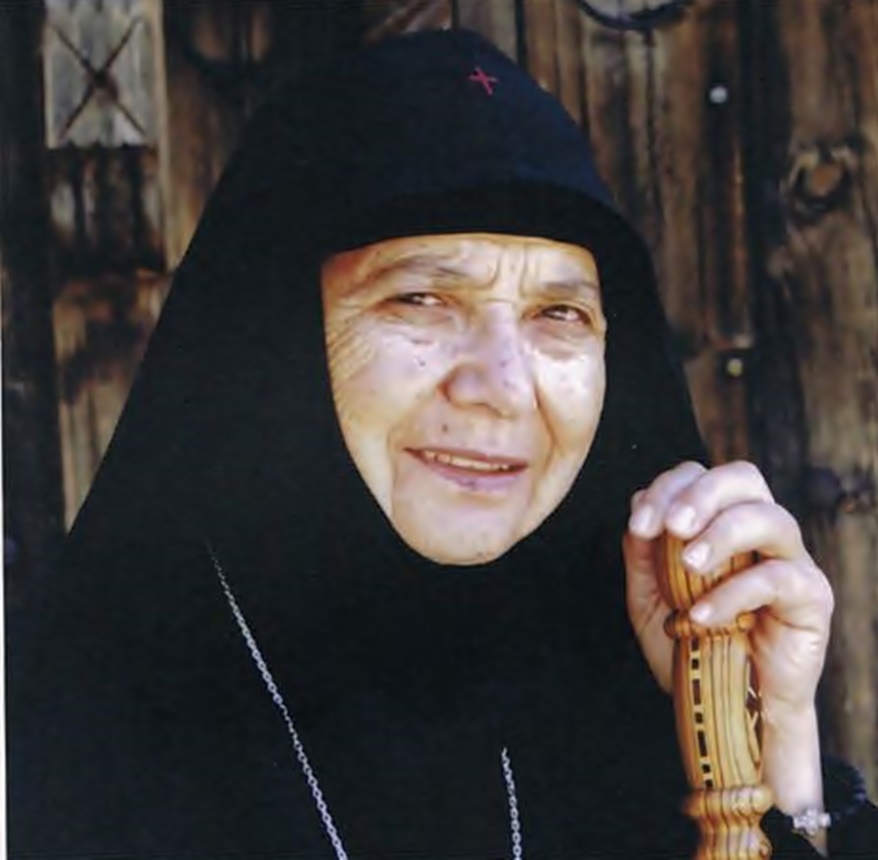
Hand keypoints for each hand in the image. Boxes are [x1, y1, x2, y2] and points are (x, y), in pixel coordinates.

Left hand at [623, 460, 834, 829]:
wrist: (725, 709)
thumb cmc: (690, 645)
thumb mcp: (649, 599)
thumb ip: (642, 554)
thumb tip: (637, 507)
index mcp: (719, 521)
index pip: (700, 477)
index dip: (668, 489)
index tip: (639, 525)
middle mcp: (759, 531)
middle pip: (744, 478)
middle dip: (703, 494)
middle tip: (672, 526)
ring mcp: (790, 560)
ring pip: (770, 517)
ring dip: (723, 533)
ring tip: (688, 564)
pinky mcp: (811, 597)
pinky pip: (779, 578)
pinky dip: (734, 592)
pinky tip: (701, 615)